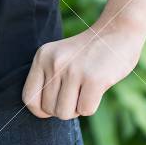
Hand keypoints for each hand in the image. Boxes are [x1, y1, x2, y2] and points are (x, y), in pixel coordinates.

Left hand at [22, 17, 145, 118]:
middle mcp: (54, 62)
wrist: (117, 31)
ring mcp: (73, 70)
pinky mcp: (93, 79)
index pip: (28, 97)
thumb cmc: (88, 52)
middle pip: (49, 109)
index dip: (41, 109)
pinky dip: (92, 106)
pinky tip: (97, 88)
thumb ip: (48, 78)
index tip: (55, 104)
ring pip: (65, 113)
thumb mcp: (60, 56)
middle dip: (65, 108)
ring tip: (85, 90)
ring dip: (77, 108)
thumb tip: (42, 112)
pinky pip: (85, 110)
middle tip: (77, 92)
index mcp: (42, 56)